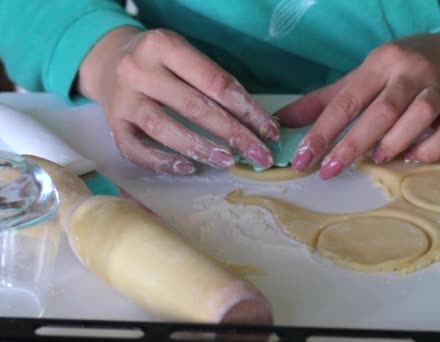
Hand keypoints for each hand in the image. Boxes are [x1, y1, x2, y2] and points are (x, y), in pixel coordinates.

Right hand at [78, 27, 278, 174]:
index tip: (269, 131)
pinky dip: (163, 162)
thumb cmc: (160, 63)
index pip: (216, 82)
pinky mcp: (112, 123)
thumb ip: (215, 83)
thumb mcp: (185, 58)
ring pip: (164, 128)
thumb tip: (259, 123)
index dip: (248, 110)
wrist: (107, 60)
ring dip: (201, 149)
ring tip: (228, 161)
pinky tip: (188, 169)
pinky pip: (136, 150)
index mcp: (164, 46)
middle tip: (259, 156)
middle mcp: (139, 69)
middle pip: (195, 107)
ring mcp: (122, 98)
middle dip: (234, 135)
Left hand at [276, 33, 439, 179]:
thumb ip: (323, 102)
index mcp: (380, 63)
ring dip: (395, 141)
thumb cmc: (398, 71)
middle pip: (383, 109)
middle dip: (353, 143)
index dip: (322, 132)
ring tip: (376, 160)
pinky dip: (432, 149)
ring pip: (421, 115)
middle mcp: (411, 72)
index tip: (303, 159)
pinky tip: (412, 158)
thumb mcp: (360, 78)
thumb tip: (282, 122)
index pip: (347, 100)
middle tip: (331, 170)